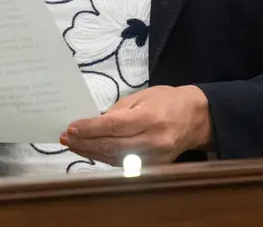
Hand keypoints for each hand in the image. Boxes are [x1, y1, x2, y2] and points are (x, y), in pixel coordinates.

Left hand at [59, 85, 212, 166]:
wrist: (196, 118)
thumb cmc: (168, 101)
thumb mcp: (143, 96)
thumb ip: (118, 110)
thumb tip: (95, 122)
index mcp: (151, 118)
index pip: (115, 126)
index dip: (91, 129)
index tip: (71, 128)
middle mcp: (153, 141)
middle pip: (112, 145)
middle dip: (86, 143)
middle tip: (66, 138)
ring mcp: (154, 157)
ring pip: (115, 158)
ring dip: (91, 152)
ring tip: (73, 145)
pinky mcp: (153, 166)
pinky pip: (123, 163)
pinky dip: (105, 158)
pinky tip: (91, 152)